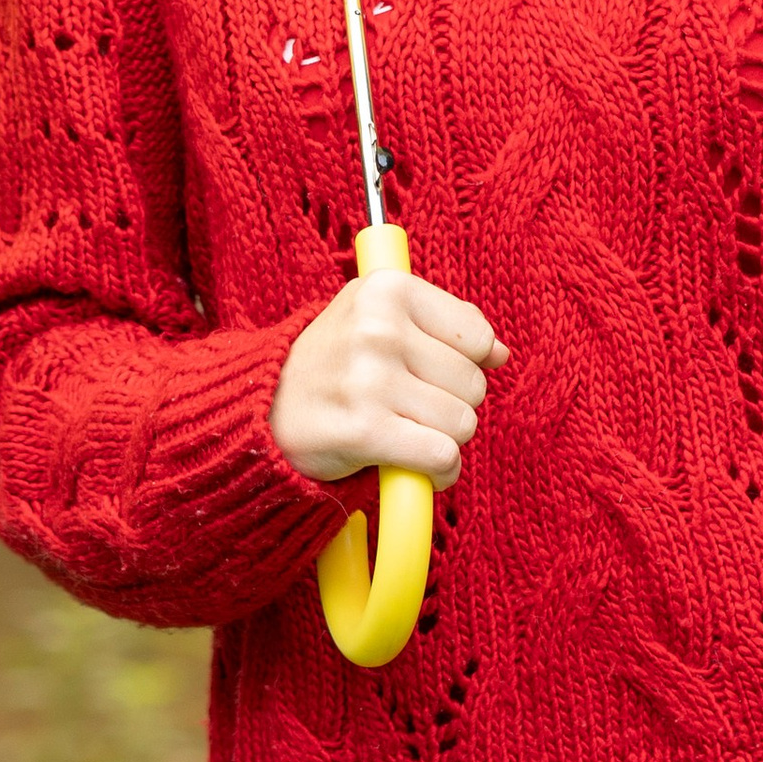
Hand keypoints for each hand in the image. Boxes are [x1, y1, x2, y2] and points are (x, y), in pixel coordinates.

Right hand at [267, 270, 507, 489]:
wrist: (262, 409)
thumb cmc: (333, 363)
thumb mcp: (378, 317)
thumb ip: (443, 324)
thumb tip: (501, 352)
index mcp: (387, 290)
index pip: (476, 335)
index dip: (463, 363)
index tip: (428, 371)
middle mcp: (379, 329)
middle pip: (474, 384)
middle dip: (451, 405)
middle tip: (408, 406)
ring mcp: (371, 379)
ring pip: (462, 423)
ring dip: (443, 440)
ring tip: (406, 433)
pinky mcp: (365, 429)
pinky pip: (442, 456)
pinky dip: (437, 471)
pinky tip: (413, 466)